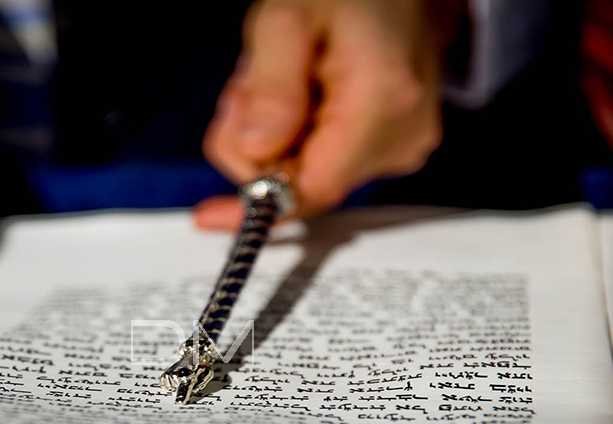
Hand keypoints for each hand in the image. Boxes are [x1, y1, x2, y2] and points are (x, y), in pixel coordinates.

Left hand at [196, 0, 461, 229]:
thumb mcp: (286, 19)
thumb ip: (270, 88)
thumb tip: (256, 153)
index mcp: (382, 102)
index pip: (312, 189)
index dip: (257, 204)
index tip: (210, 214)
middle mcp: (401, 135)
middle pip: (303, 182)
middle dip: (258, 146)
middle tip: (249, 86)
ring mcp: (402, 144)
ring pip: (309, 173)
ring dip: (275, 136)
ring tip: (280, 76)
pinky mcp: (395, 145)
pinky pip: (327, 161)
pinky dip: (298, 135)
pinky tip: (300, 91)